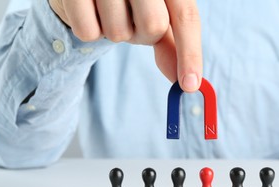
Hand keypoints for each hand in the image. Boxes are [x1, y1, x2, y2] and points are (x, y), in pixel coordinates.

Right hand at [49, 0, 201, 91]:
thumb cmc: (128, 3)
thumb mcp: (156, 16)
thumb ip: (174, 45)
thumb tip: (188, 84)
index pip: (186, 16)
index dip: (190, 53)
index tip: (189, 85)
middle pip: (154, 26)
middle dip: (141, 33)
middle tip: (130, 18)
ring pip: (118, 32)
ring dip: (114, 31)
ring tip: (107, 10)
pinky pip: (88, 33)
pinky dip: (90, 30)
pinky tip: (89, 11)